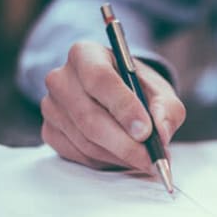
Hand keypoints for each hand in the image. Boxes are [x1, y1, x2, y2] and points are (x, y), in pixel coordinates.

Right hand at [40, 41, 185, 170]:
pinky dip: (106, 162)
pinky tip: (123, 158)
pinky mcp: (50, 132)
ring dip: (119, 156)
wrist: (116, 97)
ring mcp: (51, 107)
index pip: (99, 79)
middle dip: (125, 144)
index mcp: (85, 54)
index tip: (146, 131)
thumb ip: (166, 109)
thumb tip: (161, 133)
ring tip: (144, 160)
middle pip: (89, 117)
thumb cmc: (137, 89)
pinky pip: (79, 155)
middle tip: (151, 159)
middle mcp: (61, 78)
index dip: (123, 107)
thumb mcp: (159, 92)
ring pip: (85, 141)